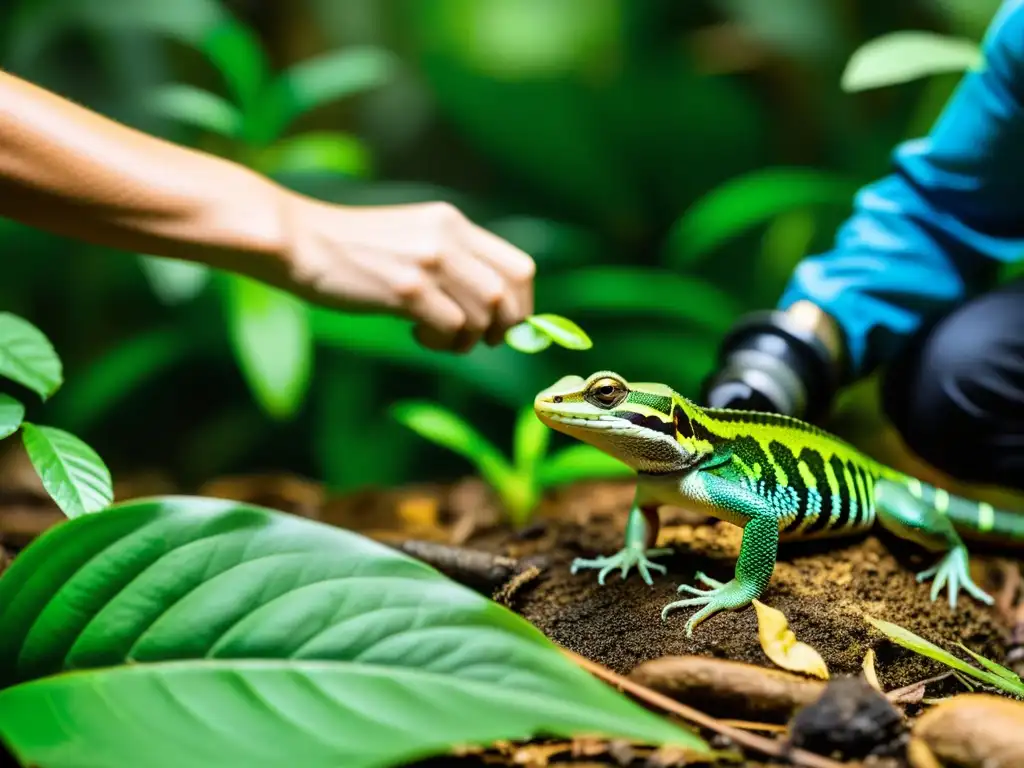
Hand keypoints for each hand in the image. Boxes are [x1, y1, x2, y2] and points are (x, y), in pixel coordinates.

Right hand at [279, 195, 535, 352]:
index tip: (503, 327)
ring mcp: (429, 261)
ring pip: (485, 314)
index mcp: (452, 223)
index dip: (522, 305)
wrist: (297, 242)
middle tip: (476, 340)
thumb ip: (450, 261)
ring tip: (436, 337)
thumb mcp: (410, 239)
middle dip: (503, 328)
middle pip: (509, 294)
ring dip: (468, 339)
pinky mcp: (407, 288)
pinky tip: (417, 334)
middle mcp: (448, 237)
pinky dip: (443, 342)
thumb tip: (492, 308)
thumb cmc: (350, 250)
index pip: (519, 267)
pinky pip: (453, 328)